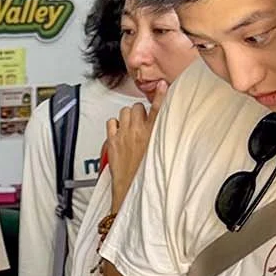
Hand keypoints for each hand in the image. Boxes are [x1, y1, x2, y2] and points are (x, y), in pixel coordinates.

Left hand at [105, 84, 163, 210]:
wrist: (130, 190)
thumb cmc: (146, 176)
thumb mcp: (161, 154)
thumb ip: (163, 138)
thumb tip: (163, 129)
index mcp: (154, 135)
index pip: (159, 109)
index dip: (162, 94)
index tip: (163, 86)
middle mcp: (138, 132)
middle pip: (138, 107)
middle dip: (140, 112)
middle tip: (143, 123)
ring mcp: (123, 135)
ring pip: (124, 112)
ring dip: (128, 117)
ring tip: (131, 127)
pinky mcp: (112, 141)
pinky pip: (111, 122)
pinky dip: (115, 124)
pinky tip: (120, 131)